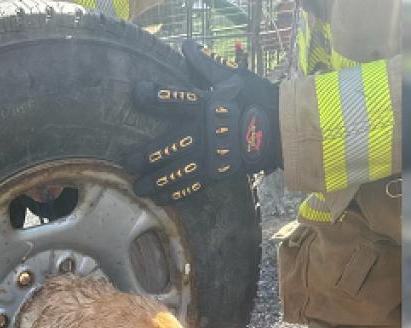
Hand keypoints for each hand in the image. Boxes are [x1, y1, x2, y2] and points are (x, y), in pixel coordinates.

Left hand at [125, 40, 280, 203]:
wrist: (283, 129)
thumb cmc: (256, 98)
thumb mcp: (233, 77)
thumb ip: (206, 65)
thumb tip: (186, 45)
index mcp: (209, 105)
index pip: (179, 99)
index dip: (157, 96)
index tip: (138, 93)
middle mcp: (207, 132)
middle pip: (173, 144)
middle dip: (148, 155)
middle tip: (127, 162)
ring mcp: (213, 155)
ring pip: (179, 170)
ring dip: (157, 180)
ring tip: (138, 188)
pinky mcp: (219, 172)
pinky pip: (195, 185)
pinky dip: (177, 193)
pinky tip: (160, 199)